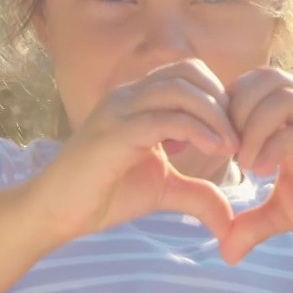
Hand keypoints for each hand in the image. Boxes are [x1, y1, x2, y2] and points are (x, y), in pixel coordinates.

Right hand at [30, 59, 240, 244]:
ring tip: (230, 146)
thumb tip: (231, 220)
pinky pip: (163, 119)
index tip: (234, 133)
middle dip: (221, 101)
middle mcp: (128, 96)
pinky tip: (215, 150)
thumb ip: (197, 194)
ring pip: (179, 90)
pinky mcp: (114, 134)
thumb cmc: (104, 195)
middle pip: (188, 72)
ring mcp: (119, 111)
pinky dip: (196, 130)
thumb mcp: (163, 190)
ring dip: (214, 114)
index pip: (188, 73)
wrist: (56, 211)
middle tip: (237, 138)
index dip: (218, 97)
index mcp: (138, 100)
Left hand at [219, 67, 292, 264]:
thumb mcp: (287, 214)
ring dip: (253, 127)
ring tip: (245, 165)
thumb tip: (224, 252)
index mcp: (292, 117)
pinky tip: (264, 170)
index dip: (225, 108)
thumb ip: (253, 224)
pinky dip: (278, 145)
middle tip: (224, 152)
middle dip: (235, 112)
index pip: (250, 84)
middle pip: (263, 79)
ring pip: (283, 97)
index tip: (213, 146)